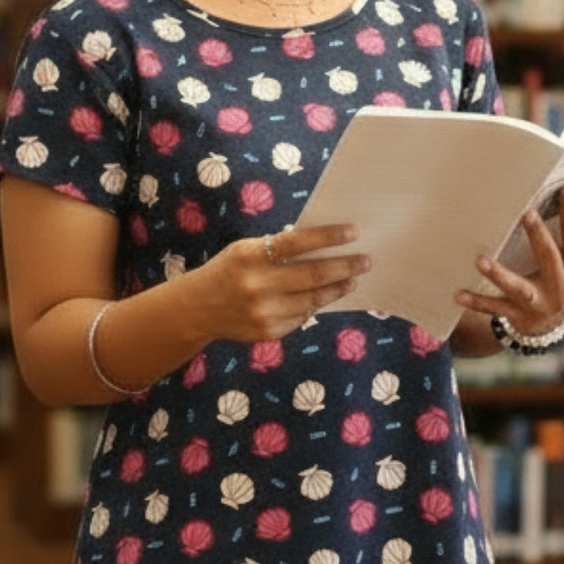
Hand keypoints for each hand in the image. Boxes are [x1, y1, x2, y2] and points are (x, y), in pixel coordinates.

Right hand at [189, 223, 369, 341]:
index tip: (355, 232)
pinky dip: (314, 305)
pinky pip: (301, 317)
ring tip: (352, 279)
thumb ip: (278, 249)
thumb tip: (325, 247)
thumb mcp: (245, 250)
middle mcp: (258, 285)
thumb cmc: (229, 270)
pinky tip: (324, 296)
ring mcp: (263, 312)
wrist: (197, 308)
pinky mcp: (268, 332)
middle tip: (366, 261)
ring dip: (337, 288)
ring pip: (313, 300)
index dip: (330, 237)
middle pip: (314, 275)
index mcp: (251, 255)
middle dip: (345, 266)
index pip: (299, 242)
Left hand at [454, 187, 563, 336]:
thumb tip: (544, 197)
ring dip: (499, 274)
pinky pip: (495, 307)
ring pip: (518, 287)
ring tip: (480, 260)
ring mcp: (540, 304)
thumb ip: (561, 240)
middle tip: (526, 213)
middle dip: (538, 235)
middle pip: (549, 258)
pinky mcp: (518, 316)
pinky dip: (476, 301)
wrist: (551, 324)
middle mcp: (562, 288)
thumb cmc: (556, 277)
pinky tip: (458, 294)